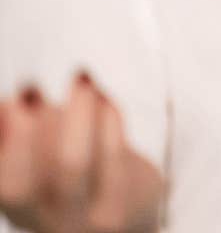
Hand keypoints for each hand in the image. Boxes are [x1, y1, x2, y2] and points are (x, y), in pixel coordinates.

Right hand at [0, 74, 163, 232]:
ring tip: (80, 78)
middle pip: (18, 186)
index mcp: (18, 207)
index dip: (6, 141)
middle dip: (23, 132)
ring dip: (72, 113)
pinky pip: (112, 160)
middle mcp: (44, 221)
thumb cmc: (78, 174)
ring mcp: (82, 221)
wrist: (131, 214)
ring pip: (70, 165)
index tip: (12, 101)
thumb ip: (20, 132)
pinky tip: (106, 99)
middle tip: (31, 88)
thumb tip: (7, 108)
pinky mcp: (121, 207)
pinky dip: (107, 121)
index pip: (3, 183)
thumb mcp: (43, 155)